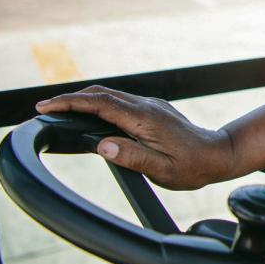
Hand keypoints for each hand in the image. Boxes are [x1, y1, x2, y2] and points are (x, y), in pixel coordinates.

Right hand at [35, 86, 234, 190]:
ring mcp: (151, 105)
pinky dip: (100, 103)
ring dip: (85, 99)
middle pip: (102, 94)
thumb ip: (132, 156)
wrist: (220, 154)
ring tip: (60, 110)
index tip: (46, 106)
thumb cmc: (193, 166)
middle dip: (71, 98)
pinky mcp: (154, 109)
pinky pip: (121, 101)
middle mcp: (147, 106)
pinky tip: (91, 114)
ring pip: (112, 95)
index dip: (70, 103)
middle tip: (45, 107)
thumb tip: (102, 145)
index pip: (100, 104)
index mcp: (145, 118)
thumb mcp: (162, 169)